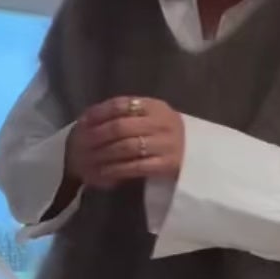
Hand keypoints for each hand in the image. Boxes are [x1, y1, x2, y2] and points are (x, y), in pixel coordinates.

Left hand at [66, 97, 184, 189]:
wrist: (198, 157)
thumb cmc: (166, 136)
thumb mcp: (152, 118)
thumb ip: (128, 114)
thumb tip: (90, 116)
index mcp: (157, 107)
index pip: (121, 104)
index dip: (99, 113)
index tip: (82, 122)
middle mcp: (163, 122)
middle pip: (121, 126)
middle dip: (97, 136)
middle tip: (81, 145)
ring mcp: (167, 144)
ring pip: (127, 147)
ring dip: (104, 155)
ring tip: (88, 161)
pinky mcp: (168, 165)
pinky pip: (136, 167)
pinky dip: (117, 170)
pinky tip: (104, 173)